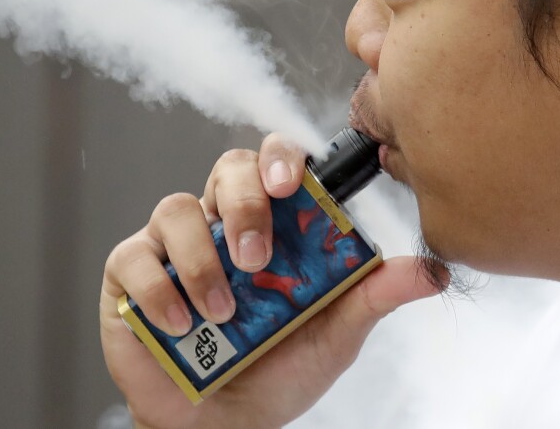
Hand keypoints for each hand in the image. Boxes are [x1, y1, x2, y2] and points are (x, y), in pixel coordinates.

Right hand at [99, 134, 443, 428]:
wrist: (221, 426)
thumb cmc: (275, 371)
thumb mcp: (331, 335)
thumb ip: (370, 297)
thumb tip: (430, 270)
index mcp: (268, 224)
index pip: (272, 164)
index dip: (280, 157)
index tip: (293, 183)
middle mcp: (218, 223)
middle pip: (226, 169)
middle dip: (243, 203)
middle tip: (259, 257)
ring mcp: (170, 245)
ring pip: (176, 208)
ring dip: (202, 260)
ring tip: (224, 311)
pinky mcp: (129, 274)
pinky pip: (133, 258)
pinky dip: (160, 290)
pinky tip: (183, 326)